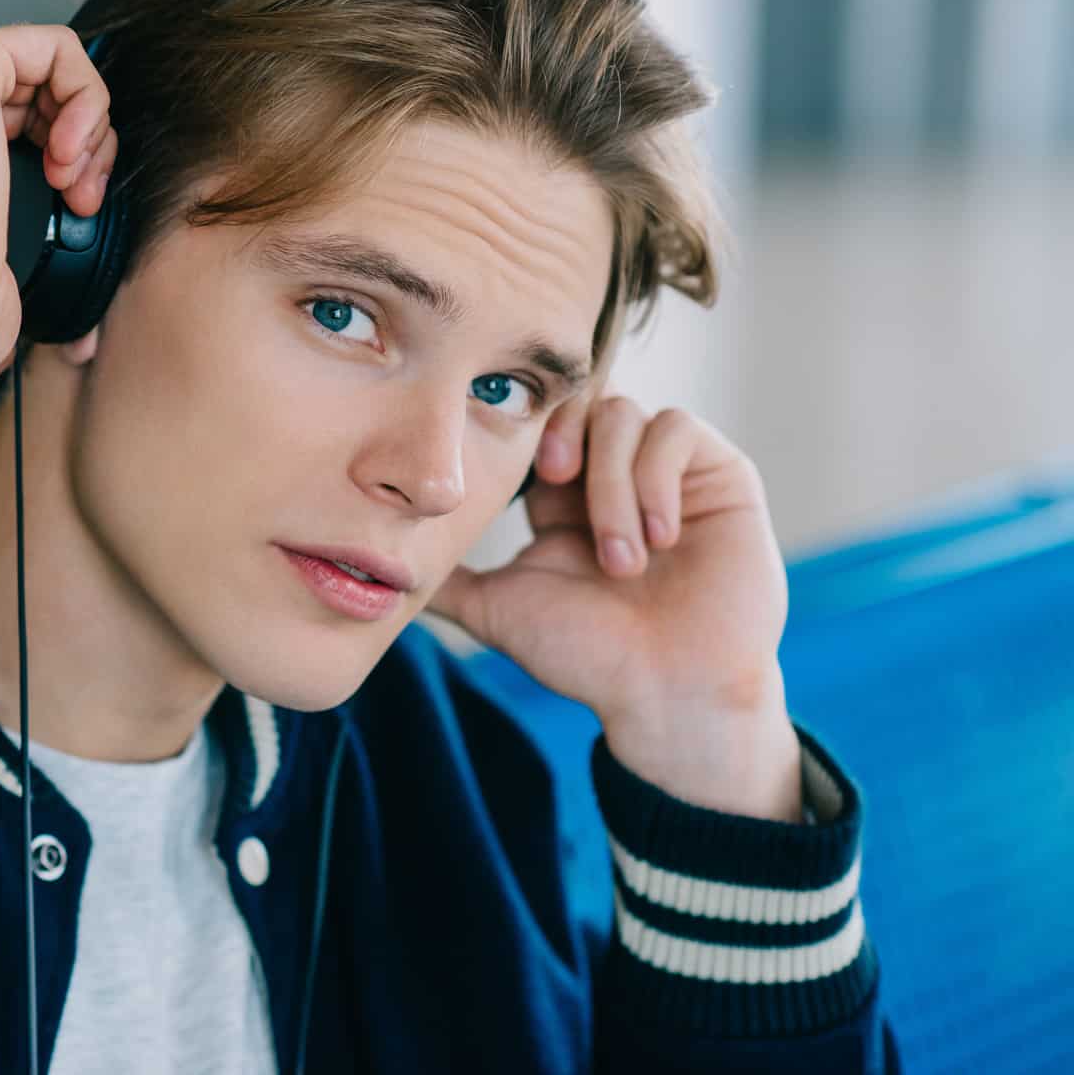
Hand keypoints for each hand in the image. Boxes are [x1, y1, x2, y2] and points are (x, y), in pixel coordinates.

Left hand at [426, 392, 798, 813]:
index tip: (520, 478)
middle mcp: (613, 474)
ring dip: (612, 485)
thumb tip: (374, 565)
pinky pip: (680, 430)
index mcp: (562, 496)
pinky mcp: (721, 476)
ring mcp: (669, 472)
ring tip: (620, 560)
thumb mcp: (497, 608)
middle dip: (562, 433)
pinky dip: (657, 479)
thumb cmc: (588, 656)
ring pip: (626, 414)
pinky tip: (660, 539)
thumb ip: (446, 577)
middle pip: (579, 399)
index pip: (537, 423)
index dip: (523, 431)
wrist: (666, 695)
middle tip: (555, 483)